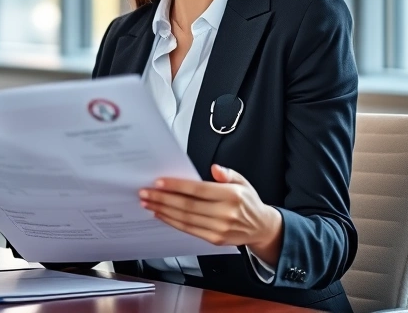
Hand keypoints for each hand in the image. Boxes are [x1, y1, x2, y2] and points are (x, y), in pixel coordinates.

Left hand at [139, 164, 283, 266]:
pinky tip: (162, 215)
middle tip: (146, 193)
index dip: (177, 186)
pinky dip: (172, 222)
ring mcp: (219, 228)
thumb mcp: (243, 182)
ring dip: (163, 211)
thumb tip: (215, 169)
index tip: (159, 183)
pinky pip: (189, 230)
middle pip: (187, 206)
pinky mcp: (214, 239)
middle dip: (163, 199)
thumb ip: (228, 174)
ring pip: (185, 219)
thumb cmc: (248, 202)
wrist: (261, 227)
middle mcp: (225, 213)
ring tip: (149, 203)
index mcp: (232, 196)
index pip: (198, 190)